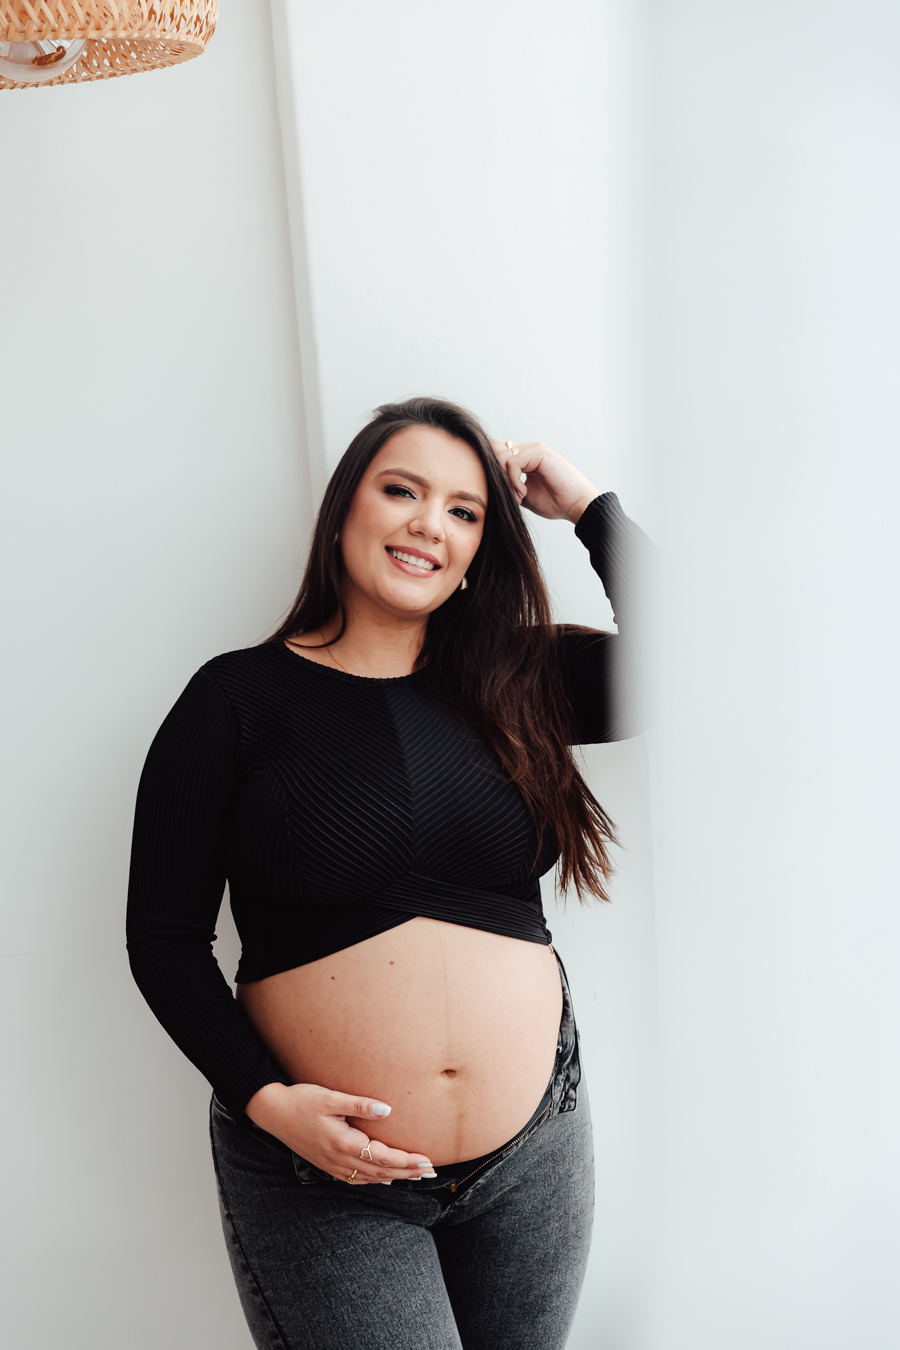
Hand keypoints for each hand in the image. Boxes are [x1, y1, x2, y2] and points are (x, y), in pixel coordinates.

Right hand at [244, 1082, 435, 1184]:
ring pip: (369, 1177)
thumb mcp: (330, 1097)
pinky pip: (356, 1177)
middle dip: (407, 1172)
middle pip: (381, 1171)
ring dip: (394, 1176)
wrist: (272, 1112)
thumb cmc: (301, 1100)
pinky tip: (384, 1177)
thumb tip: (386, 1110)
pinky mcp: (326, 1163)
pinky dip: (374, 1179)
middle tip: (430, 1172)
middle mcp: (339, 1159)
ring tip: (414, 1175)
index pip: (383, 1157)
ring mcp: (331, 1164)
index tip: (427, 1161)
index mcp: (343, 1143)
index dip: (407, 1161)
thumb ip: (360, 1104)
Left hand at [489, 439, 598, 523]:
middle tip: (507, 495)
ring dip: (505, 481)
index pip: (496, 451)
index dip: (490, 469)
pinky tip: (523, 493)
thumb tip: (488, 483)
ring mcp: (534, 449)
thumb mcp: (522, 494)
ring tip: (517, 496)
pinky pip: (513, 463)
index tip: (499, 492)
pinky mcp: (539, 453)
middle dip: (494, 474)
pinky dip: (513, 481)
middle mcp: (528, 449)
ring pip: (501, 456)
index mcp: (523, 457)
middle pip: (494, 450)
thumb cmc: (554, 502)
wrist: (575, 505)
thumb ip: (507, 485)